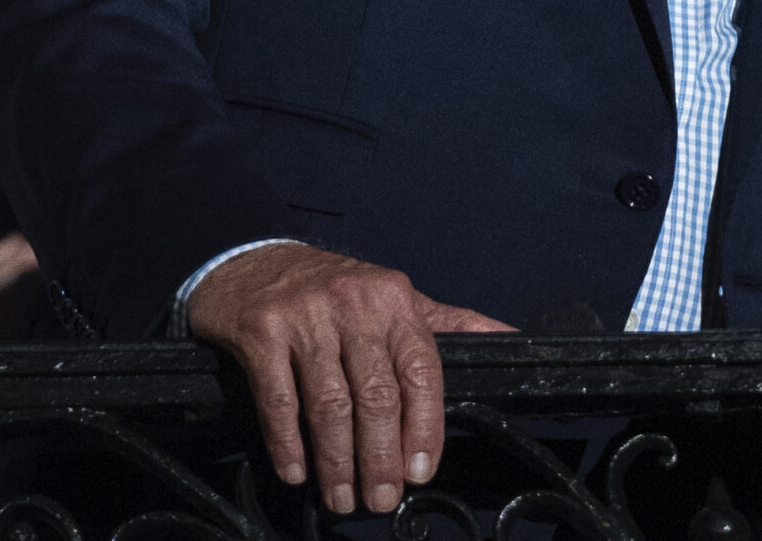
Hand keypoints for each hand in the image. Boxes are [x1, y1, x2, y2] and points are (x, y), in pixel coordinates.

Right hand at [186, 243, 512, 514]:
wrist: (253, 263)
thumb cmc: (333, 289)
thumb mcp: (394, 297)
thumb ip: (448, 323)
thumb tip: (508, 335)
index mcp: (396, 300)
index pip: (421, 370)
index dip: (426, 426)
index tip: (422, 471)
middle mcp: (355, 305)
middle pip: (376, 394)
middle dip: (381, 456)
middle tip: (381, 498)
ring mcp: (305, 318)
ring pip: (329, 403)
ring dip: (337, 461)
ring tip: (342, 497)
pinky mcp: (261, 332)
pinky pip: (278, 400)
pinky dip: (288, 443)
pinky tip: (296, 472)